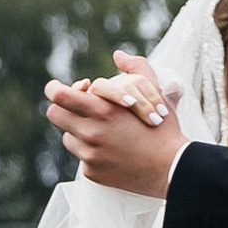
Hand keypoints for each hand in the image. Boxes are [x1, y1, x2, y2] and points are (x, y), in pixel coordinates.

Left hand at [47, 52, 185, 197]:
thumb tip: (118, 54)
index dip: (56, 89)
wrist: (172, 168)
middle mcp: (91, 132)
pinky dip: (93, 154)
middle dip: (63, 109)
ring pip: (68, 138)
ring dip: (79, 133)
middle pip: (55, 115)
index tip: (60, 89)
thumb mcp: (155, 93)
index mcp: (103, 109)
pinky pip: (82, 158)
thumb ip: (137, 68)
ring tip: (102, 133)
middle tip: (77, 110)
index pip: (59, 96)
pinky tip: (112, 153)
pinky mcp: (92, 172)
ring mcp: (90, 154)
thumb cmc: (163, 128)